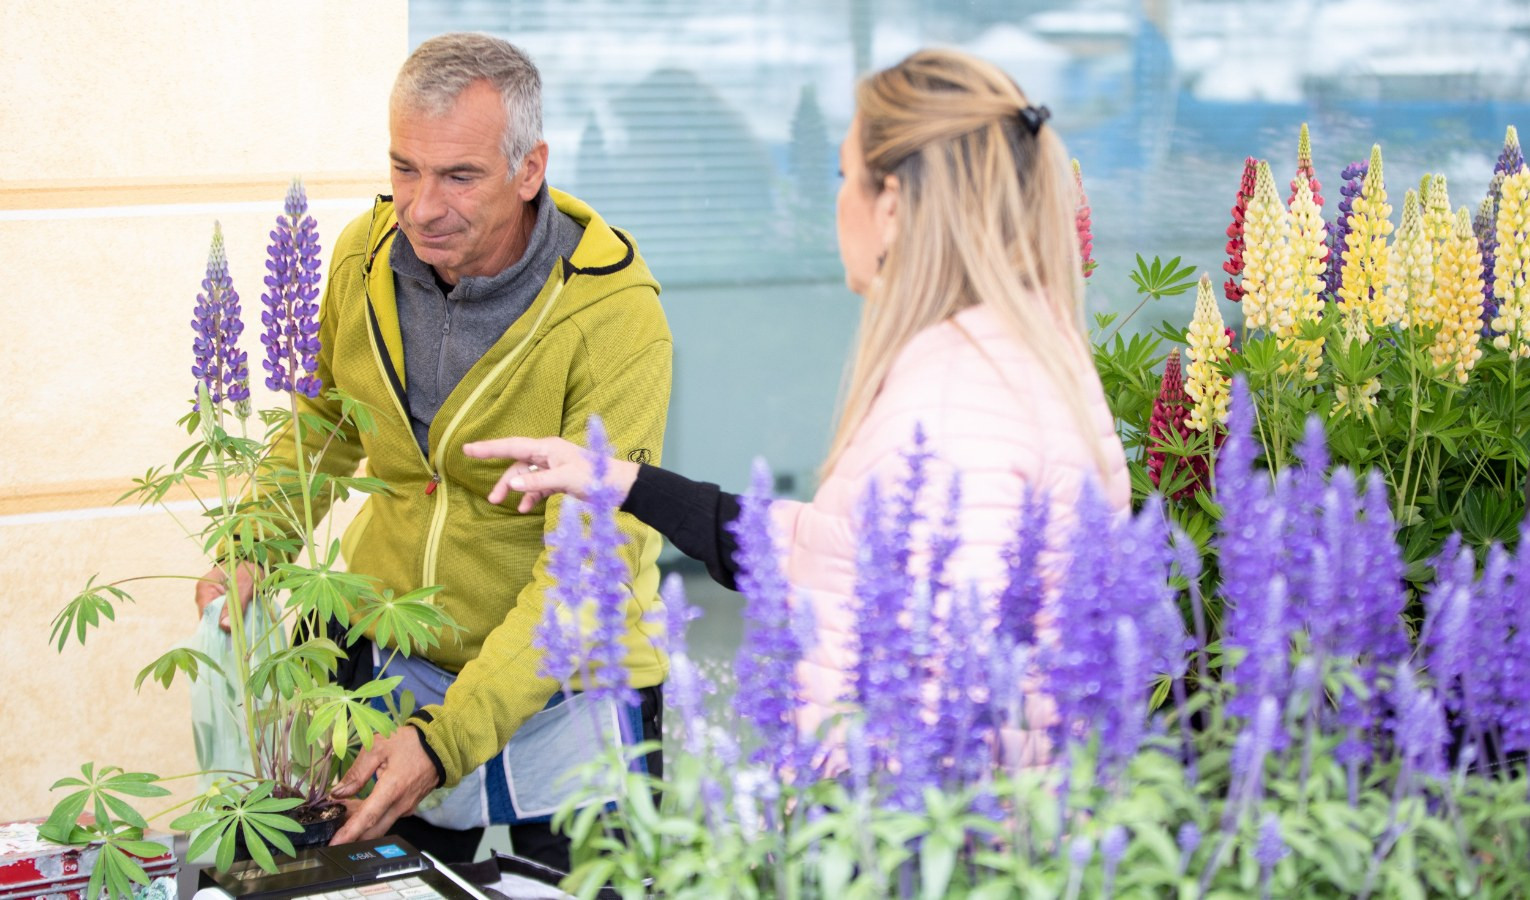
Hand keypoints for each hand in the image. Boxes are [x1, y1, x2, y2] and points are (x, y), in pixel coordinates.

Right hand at [194, 560, 258, 631]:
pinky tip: (242, 622)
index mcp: (204, 589)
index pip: (206, 617)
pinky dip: (232, 617)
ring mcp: (211, 597)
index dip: (217, 628)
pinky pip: (224, 613)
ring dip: (230, 622)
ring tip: (242, 628)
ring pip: (218, 617)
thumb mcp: (243, 588)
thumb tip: (224, 627)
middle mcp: (204, 595)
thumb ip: (233, 607)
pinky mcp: (220, 600)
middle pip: (211, 619)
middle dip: (224, 627)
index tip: (230, 637)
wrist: (254, 559)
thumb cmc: (247, 570)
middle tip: (239, 635)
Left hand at [329, 726, 439, 843]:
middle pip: (372, 831)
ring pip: (379, 825)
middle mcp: (400, 805)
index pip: (367, 818)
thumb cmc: (410, 742)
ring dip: (360, 824)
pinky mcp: (409, 807)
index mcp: (392, 789)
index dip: (349, 834)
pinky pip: (387, 818)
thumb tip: (338, 792)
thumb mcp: (378, 746)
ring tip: (343, 810)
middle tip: (333, 825)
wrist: (441, 744)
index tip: (334, 846)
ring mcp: (406, 808)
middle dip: (351, 833)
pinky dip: (372, 817)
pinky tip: (361, 806)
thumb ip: (357, 772)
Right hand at [462, 436, 639, 513]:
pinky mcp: (559, 479)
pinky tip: (526, 508)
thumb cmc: (595, 477)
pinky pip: (538, 486)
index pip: (511, 446)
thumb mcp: (564, 480)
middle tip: (490, 498)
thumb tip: (512, 484)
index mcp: (547, 448)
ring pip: (526, 477)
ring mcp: (553, 467)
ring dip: (515, 490)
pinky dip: (530, 496)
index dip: (488, 448)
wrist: (619, 486)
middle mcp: (547, 454)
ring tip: (503, 505)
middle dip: (502, 480)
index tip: (467, 449)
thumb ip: (537, 482)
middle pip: (517, 465)